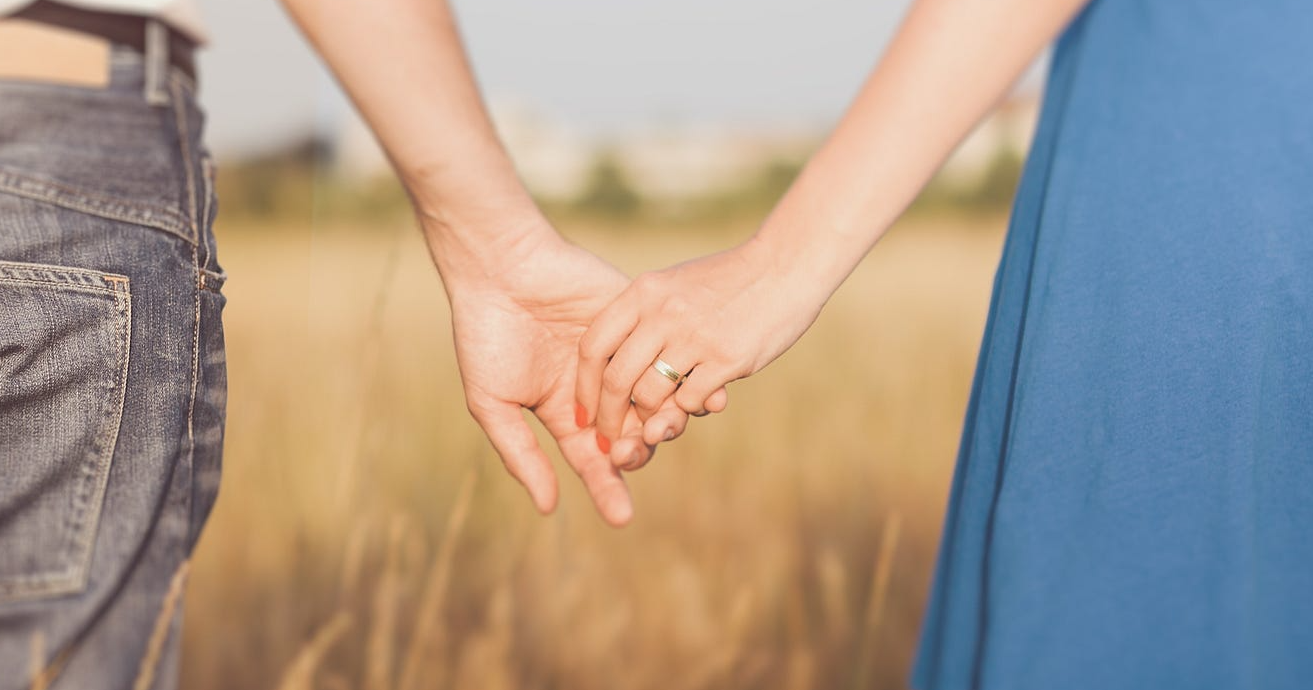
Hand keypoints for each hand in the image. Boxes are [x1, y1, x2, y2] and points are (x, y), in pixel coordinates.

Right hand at [440, 221, 686, 525]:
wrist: (500, 266)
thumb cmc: (486, 335)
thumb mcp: (493, 402)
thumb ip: (522, 454)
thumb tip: (550, 508)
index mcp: (565, 411)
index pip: (595, 460)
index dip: (608, 488)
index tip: (622, 518)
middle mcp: (600, 388)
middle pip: (634, 435)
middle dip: (638, 452)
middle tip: (635, 454)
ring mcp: (623, 354)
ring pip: (659, 399)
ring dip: (669, 421)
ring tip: (669, 430)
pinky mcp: (640, 322)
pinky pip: (671, 355)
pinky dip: (688, 377)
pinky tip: (703, 396)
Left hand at [576, 238, 827, 468]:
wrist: (784, 266)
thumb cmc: (727, 279)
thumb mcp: (673, 284)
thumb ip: (643, 315)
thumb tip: (611, 361)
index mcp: (644, 292)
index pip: (593, 345)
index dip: (583, 385)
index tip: (583, 410)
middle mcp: (663, 314)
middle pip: (617, 379)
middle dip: (608, 418)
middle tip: (607, 439)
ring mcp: (695, 337)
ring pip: (650, 396)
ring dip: (649, 419)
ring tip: (653, 425)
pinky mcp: (727, 359)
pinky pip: (690, 401)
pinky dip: (688, 409)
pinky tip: (698, 401)